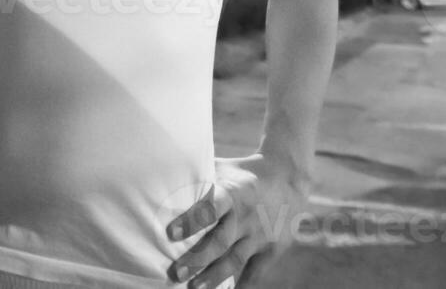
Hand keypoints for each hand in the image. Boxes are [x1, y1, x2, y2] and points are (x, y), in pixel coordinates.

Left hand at [165, 153, 310, 287]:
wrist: (289, 176)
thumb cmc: (242, 174)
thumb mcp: (222, 168)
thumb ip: (196, 176)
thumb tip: (157, 178)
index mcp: (232, 192)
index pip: (210, 206)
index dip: (191, 220)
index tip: (170, 233)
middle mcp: (245, 215)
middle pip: (220, 240)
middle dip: (197, 258)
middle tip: (174, 273)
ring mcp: (260, 234)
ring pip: (235, 260)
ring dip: (213, 277)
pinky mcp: (273, 249)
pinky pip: (256, 272)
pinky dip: (242, 286)